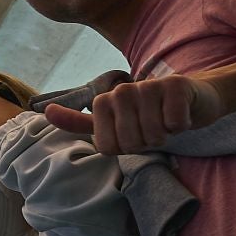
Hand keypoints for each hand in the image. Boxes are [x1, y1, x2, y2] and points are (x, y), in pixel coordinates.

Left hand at [44, 74, 225, 153]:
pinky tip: (180, 114)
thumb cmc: (148, 116)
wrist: (190, 100)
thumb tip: (45, 113)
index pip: (108, 147)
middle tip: (152, 130)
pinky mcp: (175, 85)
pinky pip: (175, 122)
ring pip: (153, 133)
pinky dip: (181, 125)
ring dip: (164, 135)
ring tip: (164, 122)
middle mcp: (121, 91)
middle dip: (146, 144)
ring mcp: (148, 86)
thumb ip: (78, 123)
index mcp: (103, 102)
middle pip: (130, 142)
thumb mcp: (111, 123)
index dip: (125, 150)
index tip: (132, 136)